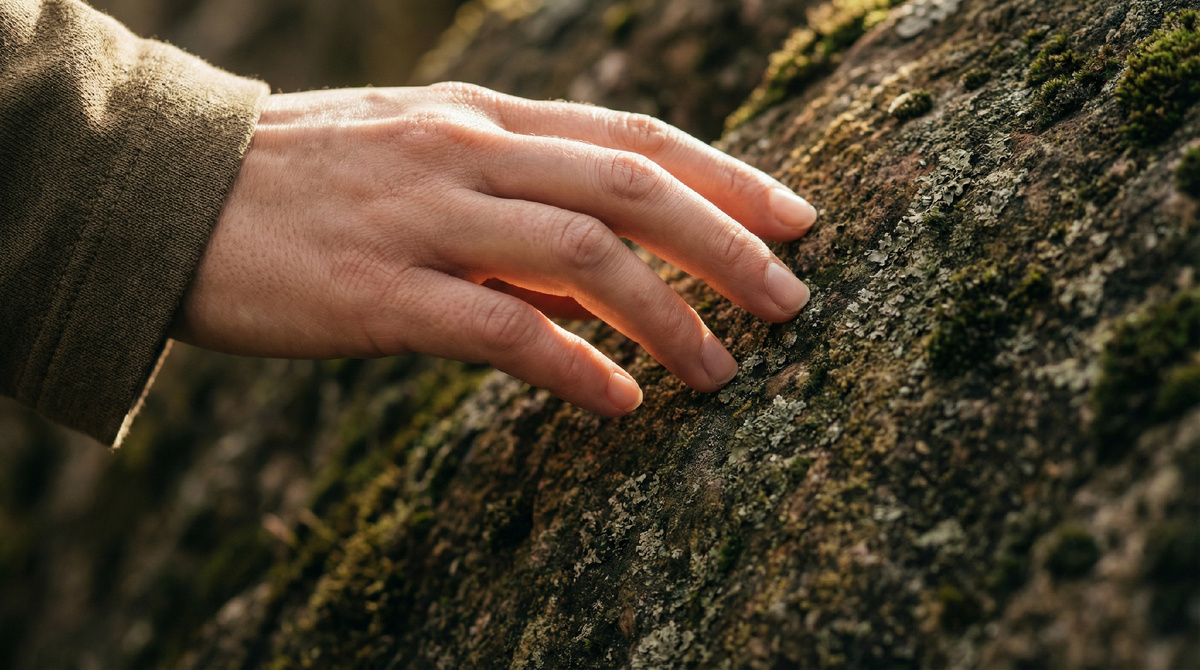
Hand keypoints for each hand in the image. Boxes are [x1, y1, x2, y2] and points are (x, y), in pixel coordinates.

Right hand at [171, 83, 816, 416]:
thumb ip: (513, 209)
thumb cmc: (302, 185)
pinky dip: (575, 366)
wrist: (167, 198)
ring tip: (721, 372)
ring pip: (584, 253)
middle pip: (631, 185)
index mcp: (481, 118)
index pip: (632, 135)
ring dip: (668, 316)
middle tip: (792, 300)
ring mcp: (423, 215)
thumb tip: (605, 282)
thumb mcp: (419, 165)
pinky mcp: (379, 291)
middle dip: (728, 242)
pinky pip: (502, 327)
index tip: (796, 216)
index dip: (725, 175)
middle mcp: (464, 151)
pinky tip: (620, 403)